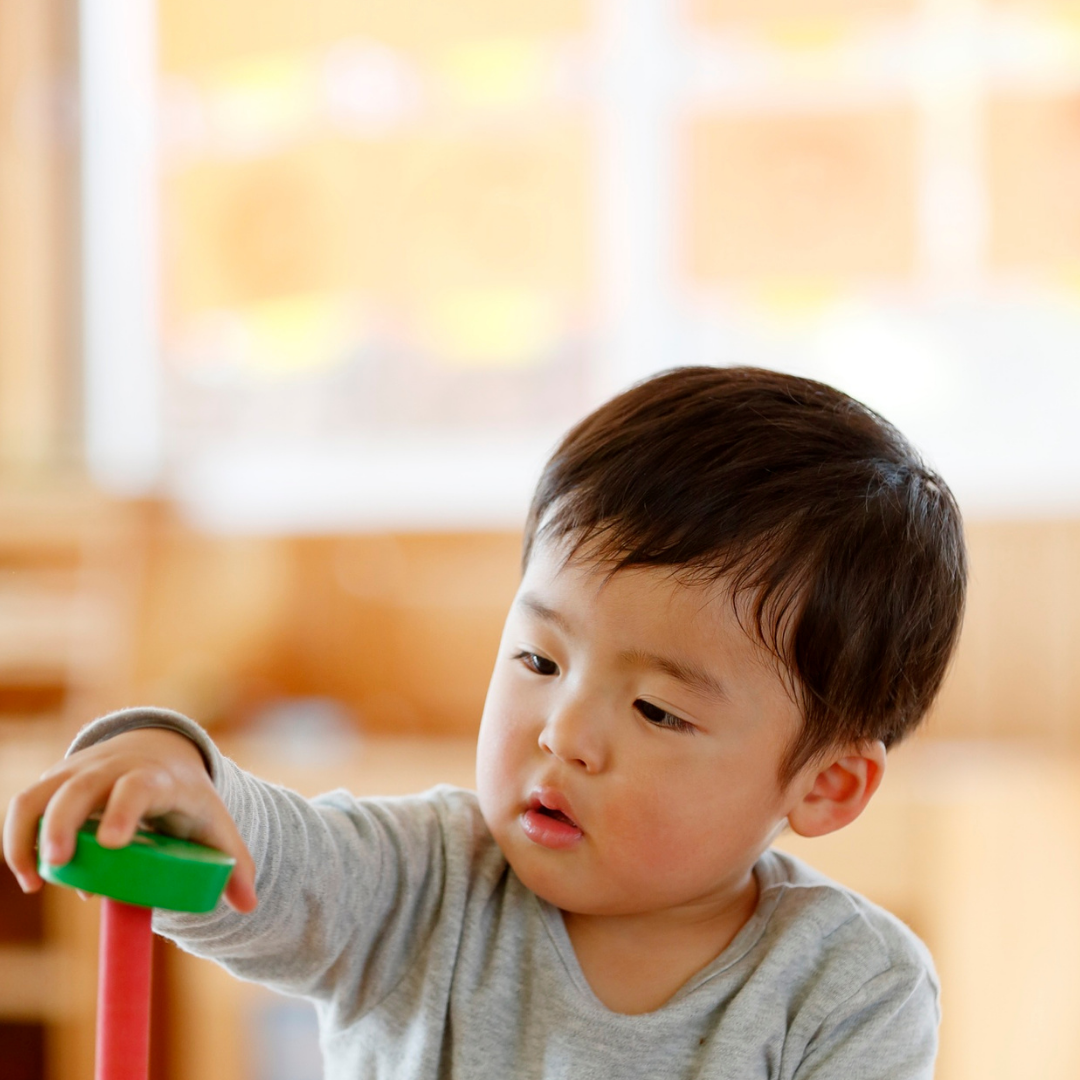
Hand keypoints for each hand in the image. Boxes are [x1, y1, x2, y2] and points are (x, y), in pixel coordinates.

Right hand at [2, 728, 256, 911]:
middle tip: (56, 868)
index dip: (124, 810)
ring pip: (40, 794)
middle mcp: (114, 769)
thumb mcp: (216, 823)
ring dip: (28, 836)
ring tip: (36, 882)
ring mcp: (80, 771)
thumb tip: (249, 906)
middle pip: (80, 788)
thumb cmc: (188, 797)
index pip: (139, 786)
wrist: (160, 751)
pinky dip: (19, 838)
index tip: (112, 843)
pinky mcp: (56, 780)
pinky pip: (26, 804)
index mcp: (159, 779)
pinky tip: (30, 874)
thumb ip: (236, 863)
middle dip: (62, 825)